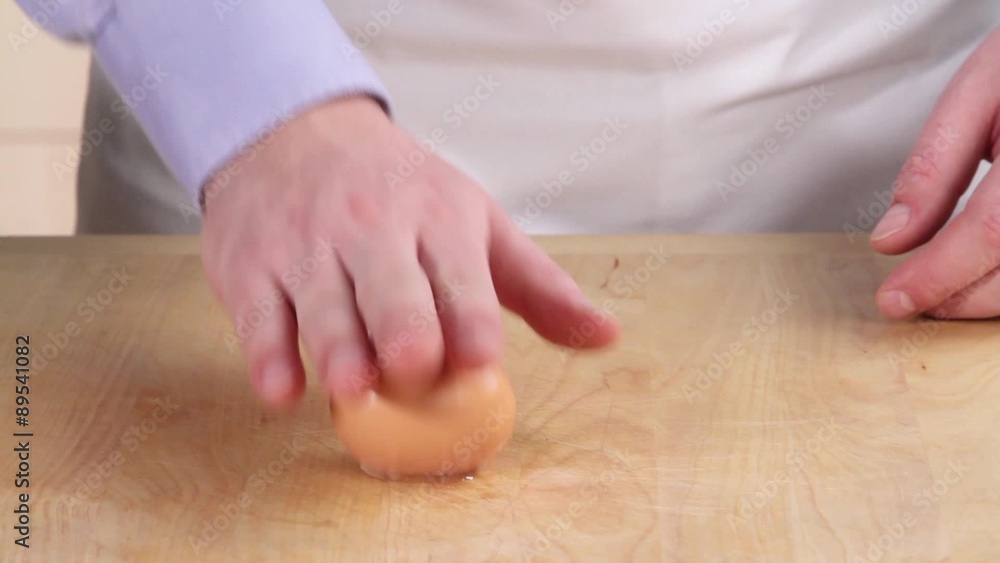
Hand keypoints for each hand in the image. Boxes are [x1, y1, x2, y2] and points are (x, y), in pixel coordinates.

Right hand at [200, 96, 619, 408]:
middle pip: (391, 290)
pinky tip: (281, 391)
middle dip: (404, 330)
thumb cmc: (401, 190)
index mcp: (438, 220)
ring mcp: (306, 247)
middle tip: (414, 368)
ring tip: (353, 390)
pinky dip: (267, 355)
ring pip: (324, 305)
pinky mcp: (250, 266)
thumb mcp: (476, 221)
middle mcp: (372, 230)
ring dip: (337, 348)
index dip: (472, 321)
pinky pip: (259, 316)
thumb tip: (606, 336)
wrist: (294, 131)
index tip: (484, 362)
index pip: (461, 277)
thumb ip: (539, 287)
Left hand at [870, 26, 999, 319]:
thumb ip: (934, 168)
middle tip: (912, 297)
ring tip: (946, 286)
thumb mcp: (978, 91)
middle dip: (958, 298)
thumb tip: (892, 238)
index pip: (990, 232)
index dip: (938, 276)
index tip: (894, 299)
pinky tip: (985, 274)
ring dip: (990, 298)